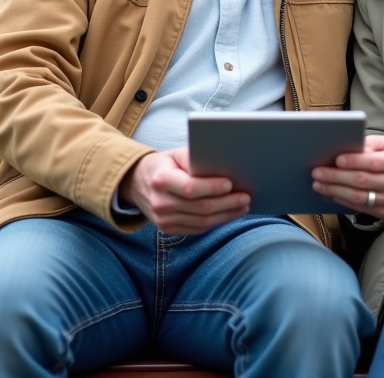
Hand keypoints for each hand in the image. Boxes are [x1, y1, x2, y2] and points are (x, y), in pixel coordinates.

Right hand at [118, 148, 249, 233]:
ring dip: (226, 215)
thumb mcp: (176, 154)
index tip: (231, 184)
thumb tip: (223, 166)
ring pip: (202, 221)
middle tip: (245, 197)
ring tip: (243, 206)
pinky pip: (197, 228)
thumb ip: (195, 159)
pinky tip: (229, 214)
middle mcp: (160, 202)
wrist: (137, 183)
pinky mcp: (168, 229)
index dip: (212, 187)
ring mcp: (163, 219)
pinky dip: (216, 222)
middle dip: (227, 203)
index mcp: (161, 180)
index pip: (190, 188)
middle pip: (200, 207)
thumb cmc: (165, 165)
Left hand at [311, 135, 383, 218]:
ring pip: (358, 198)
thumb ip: (369, 144)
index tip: (336, 159)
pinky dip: (342, 201)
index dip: (353, 162)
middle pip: (362, 182)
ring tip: (318, 184)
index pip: (372, 163)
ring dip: (334, 191)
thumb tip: (347, 148)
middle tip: (317, 173)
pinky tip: (329, 194)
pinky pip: (360, 208)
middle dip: (336, 177)